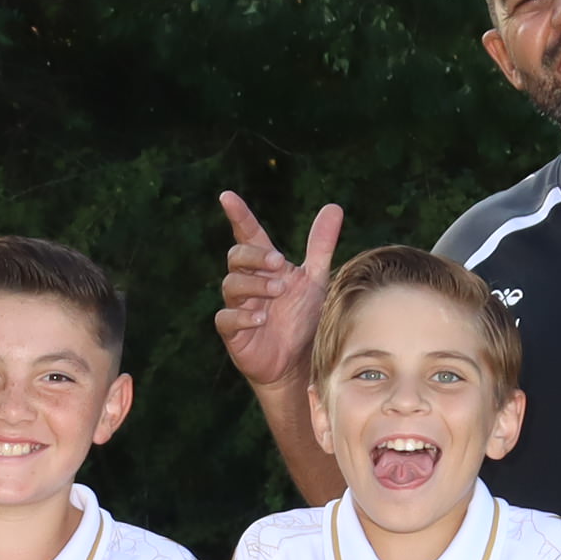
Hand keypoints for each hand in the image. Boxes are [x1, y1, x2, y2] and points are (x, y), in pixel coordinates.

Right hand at [214, 193, 343, 397]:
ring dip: (254, 284)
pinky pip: (226, 319)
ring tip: (278, 291)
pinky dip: (242, 315)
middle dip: (255, 257)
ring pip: (231, 285)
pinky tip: (261, 317)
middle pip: (237, 257)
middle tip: (279, 263)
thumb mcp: (316, 279)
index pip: (248, 235)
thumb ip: (320, 246)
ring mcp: (238, 307)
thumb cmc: (304, 319)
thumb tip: (333, 207)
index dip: (238, 215)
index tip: (227, 196)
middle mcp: (249, 283)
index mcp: (265, 267)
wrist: (300, 363)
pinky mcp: (233, 333)